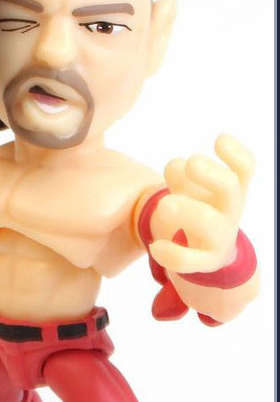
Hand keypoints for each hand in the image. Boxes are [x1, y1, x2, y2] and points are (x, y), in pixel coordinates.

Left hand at [149, 134, 254, 274]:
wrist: (211, 254)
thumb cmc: (200, 209)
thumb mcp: (192, 190)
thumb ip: (181, 175)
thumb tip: (176, 165)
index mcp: (231, 191)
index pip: (245, 168)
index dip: (236, 153)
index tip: (219, 140)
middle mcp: (229, 211)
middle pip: (229, 188)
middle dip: (208, 173)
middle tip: (191, 162)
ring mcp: (219, 237)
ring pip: (208, 222)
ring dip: (186, 209)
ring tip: (165, 204)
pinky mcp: (204, 261)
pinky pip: (189, 260)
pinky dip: (171, 253)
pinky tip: (156, 246)